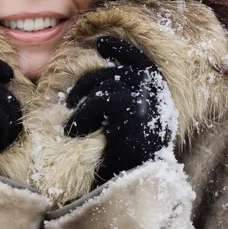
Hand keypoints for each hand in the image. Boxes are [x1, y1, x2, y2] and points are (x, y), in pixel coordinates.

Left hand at [64, 37, 175, 181]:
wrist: (135, 185)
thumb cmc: (128, 158)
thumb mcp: (132, 122)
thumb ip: (125, 98)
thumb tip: (99, 77)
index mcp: (158, 94)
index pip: (140, 61)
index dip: (121, 49)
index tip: (101, 44)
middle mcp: (157, 93)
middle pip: (116, 73)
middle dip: (87, 83)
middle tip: (69, 100)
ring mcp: (148, 99)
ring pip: (105, 85)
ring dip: (83, 103)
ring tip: (72, 124)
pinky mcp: (134, 109)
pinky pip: (99, 101)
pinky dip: (82, 116)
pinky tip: (74, 131)